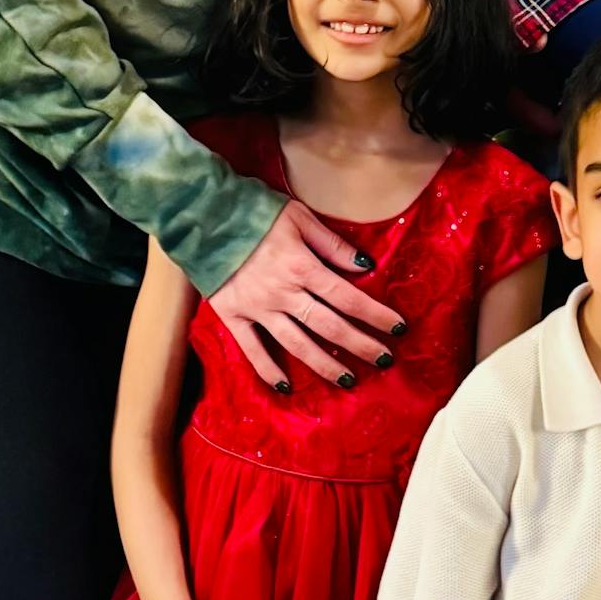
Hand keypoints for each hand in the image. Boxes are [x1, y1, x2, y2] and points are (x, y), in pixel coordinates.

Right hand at [210, 201, 402, 390]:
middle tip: (385, 360)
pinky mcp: (232, 316)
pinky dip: (268, 370)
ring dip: (325, 364)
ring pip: (297, 344)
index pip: (347, 297)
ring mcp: (257, 308)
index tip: (398, 329)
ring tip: (349, 380)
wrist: (202, 216)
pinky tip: (286, 387)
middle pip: (329, 326)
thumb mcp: (299, 216)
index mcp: (302, 266)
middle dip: (361, 345)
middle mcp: (283, 293)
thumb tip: (365, 264)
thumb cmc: (255, 212)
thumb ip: (332, 244)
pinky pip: (252, 349)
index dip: (375, 315)